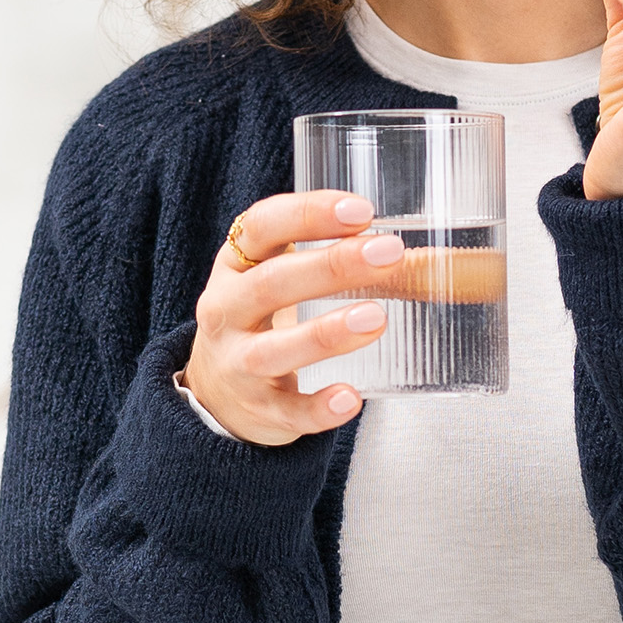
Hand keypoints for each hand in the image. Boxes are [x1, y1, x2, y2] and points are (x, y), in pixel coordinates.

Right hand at [183, 192, 405, 445]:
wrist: (216, 392)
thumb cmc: (259, 319)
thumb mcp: (271, 275)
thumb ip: (320, 251)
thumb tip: (406, 245)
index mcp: (234, 266)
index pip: (261, 227)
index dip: (308, 214)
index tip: (362, 210)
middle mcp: (226, 311)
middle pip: (272, 283)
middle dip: (333, 266)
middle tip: (389, 252)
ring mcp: (238, 364)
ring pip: (274, 350)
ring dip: (326, 333)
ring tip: (377, 318)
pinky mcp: (259, 410)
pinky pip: (288, 411)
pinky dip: (319, 408)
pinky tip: (351, 398)